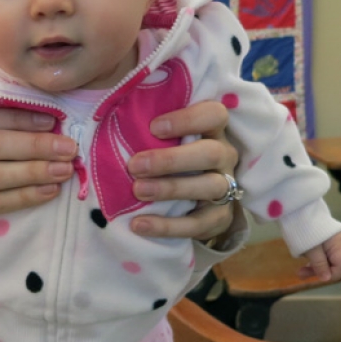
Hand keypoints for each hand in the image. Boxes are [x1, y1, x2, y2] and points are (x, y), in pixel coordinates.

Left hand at [128, 100, 238, 240]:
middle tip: (134, 166)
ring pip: (210, 186)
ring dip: (170, 189)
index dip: (188, 119)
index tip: (153, 128)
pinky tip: (139, 224)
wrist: (196, 203)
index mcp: (212, 131)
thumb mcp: (168, 142)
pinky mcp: (219, 218)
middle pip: (211, 153)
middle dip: (171, 160)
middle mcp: (224, 156)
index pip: (214, 115)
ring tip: (138, 191)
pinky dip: (167, 226)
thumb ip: (151, 133)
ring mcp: (226, 187)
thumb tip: (114, 125)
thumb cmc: (172, 160)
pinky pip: (198, 223)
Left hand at [298, 231, 340, 281]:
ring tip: (299, 272)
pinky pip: (323, 254)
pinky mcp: (324, 240)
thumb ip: (319, 264)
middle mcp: (339, 244)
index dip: (330, 274)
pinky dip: (314, 259)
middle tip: (300, 274)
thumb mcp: (311, 249)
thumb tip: (327, 279)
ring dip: (314, 267)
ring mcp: (332, 242)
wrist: (297, 209)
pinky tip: (304, 262)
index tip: (315, 277)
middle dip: (318, 271)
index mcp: (340, 244)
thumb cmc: (305, 229)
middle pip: (334, 264)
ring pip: (327, 260)